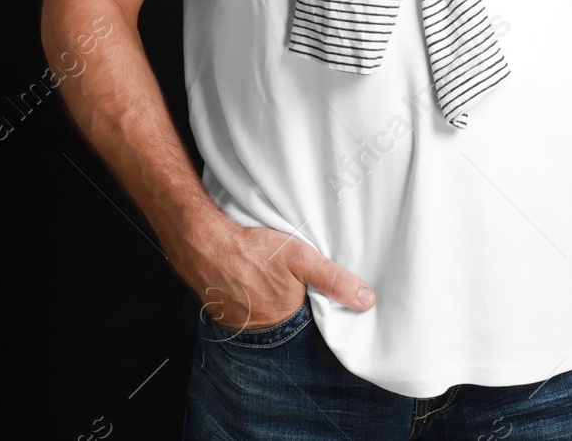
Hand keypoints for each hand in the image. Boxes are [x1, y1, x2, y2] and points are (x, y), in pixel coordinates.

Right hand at [172, 211, 375, 331]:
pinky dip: (246, 297)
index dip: (313, 305)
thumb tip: (366, 300)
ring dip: (267, 300)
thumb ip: (334, 280)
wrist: (205, 244)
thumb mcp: (302, 258)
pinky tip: (247, 279)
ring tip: (267, 277)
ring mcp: (239, 321)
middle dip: (291, 302)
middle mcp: (262, 327)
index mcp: (285, 318)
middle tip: (287, 279)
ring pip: (263, 313)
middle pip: (286, 317)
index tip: (314, 292)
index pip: (308, 320)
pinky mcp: (221, 311)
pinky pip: (241, 308)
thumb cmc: (254, 250)